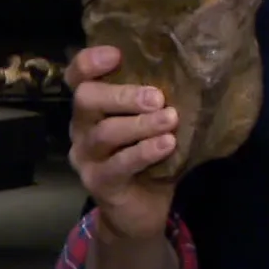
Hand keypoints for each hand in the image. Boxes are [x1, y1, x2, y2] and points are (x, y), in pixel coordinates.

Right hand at [65, 45, 180, 239]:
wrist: (139, 214)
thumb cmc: (149, 160)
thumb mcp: (150, 126)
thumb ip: (155, 103)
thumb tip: (191, 73)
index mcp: (92, 109)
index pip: (77, 76)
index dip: (90, 62)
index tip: (116, 54)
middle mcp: (82, 129)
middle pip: (86, 99)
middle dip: (122, 94)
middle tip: (157, 97)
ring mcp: (86, 158)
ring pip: (105, 133)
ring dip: (140, 124)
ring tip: (170, 119)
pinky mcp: (98, 183)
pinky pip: (118, 165)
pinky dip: (144, 152)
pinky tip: (166, 144)